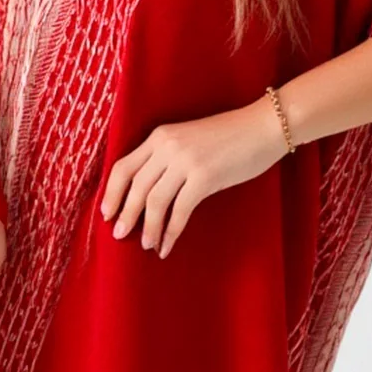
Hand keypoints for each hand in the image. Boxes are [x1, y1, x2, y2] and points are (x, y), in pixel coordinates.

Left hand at [99, 94, 288, 258]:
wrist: (264, 126)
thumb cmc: (230, 136)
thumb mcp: (189, 139)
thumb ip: (167, 158)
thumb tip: (147, 191)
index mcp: (160, 136)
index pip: (123, 166)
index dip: (112, 192)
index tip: (106, 212)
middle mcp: (168, 146)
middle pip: (135, 186)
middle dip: (125, 214)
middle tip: (119, 235)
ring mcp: (186, 161)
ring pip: (154, 201)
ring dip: (147, 227)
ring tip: (145, 245)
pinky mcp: (205, 177)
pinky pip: (179, 211)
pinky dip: (170, 232)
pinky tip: (167, 246)